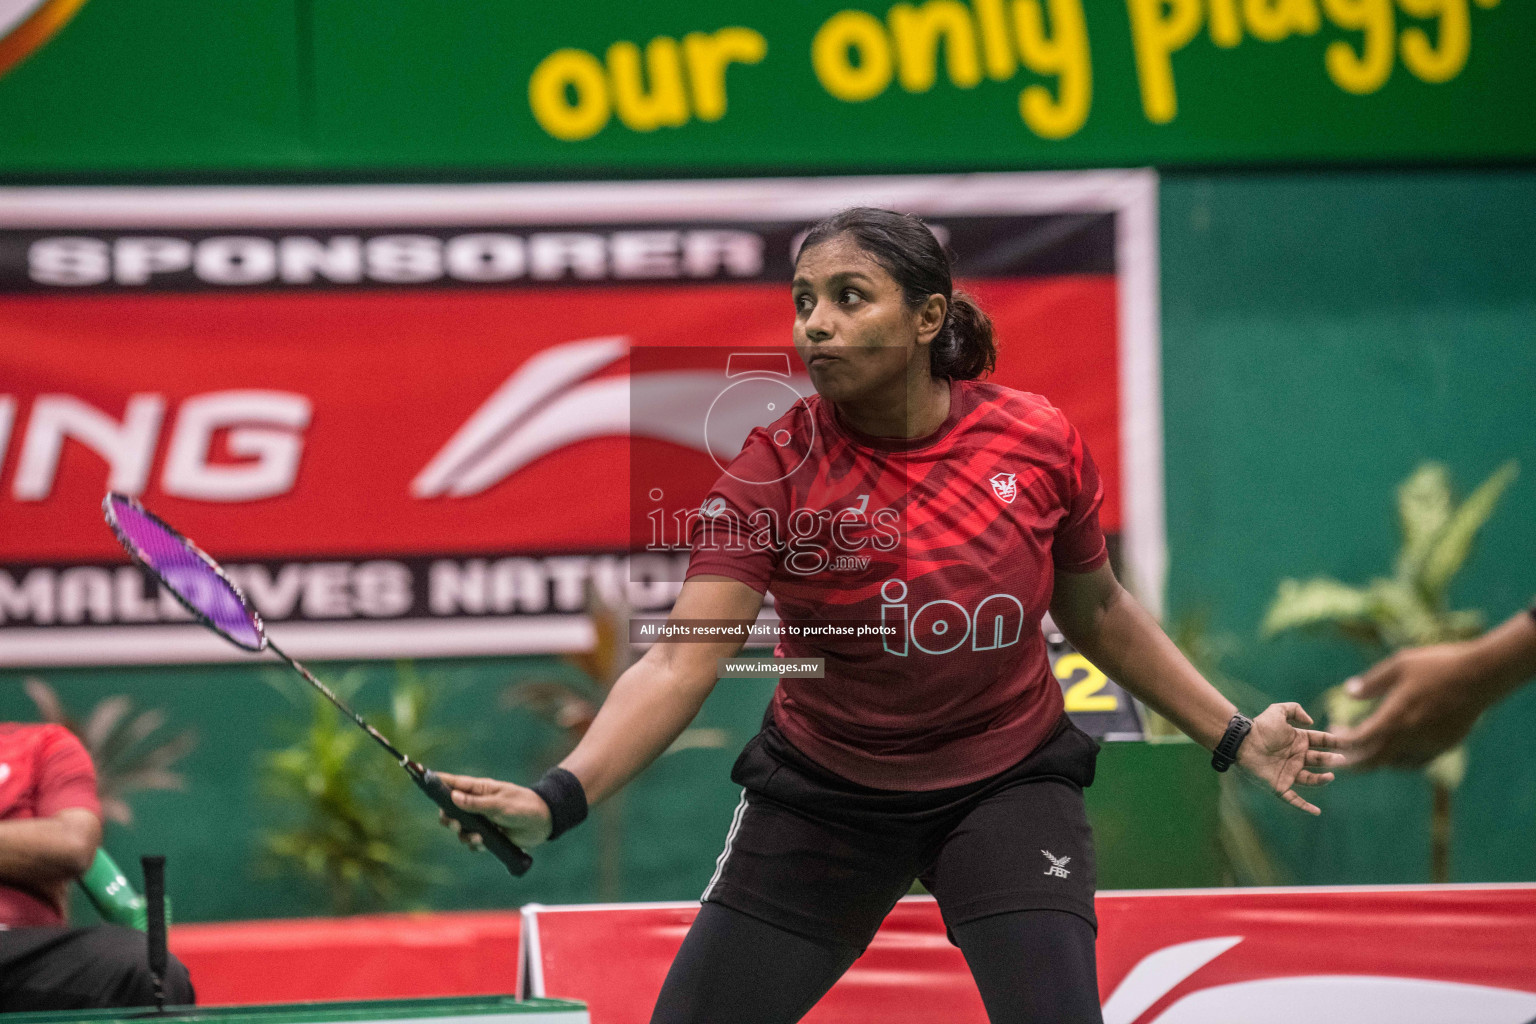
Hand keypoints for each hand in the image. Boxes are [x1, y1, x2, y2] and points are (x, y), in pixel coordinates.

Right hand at [432, 772, 552, 850]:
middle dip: (448, 818)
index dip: (436, 782)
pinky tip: (484, 843)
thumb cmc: (523, 805)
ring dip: (464, 834)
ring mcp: (481, 820)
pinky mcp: (487, 835)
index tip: (421, 779)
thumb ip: (476, 803)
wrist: (543, 822)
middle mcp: (476, 804)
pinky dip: (475, 844)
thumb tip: (452, 797)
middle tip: (454, 823)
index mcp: (479, 789)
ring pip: (460, 829)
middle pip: (450, 810)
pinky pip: (472, 842)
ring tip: (478, 837)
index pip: (453, 784)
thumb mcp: (500, 804)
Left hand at [1235, 703, 1343, 815]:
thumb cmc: (1259, 727)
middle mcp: (1295, 757)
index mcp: (1298, 741)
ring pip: (1311, 779)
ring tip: (1330, 776)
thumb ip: (1294, 709)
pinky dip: (1304, 806)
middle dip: (1331, 760)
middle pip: (1319, 760)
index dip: (1333, 742)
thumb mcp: (1277, 711)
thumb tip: (1310, 722)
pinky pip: (1293, 799)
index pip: (1320, 741)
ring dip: (1322, 779)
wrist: (1242, 743)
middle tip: (1341, 760)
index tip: (1344, 743)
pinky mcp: (1279, 785)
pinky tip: (1316, 812)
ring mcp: (1288, 772)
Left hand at [1338, 644, 1487, 770]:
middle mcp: (1410, 737)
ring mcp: (1429, 744)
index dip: (1342, 741)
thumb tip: (1349, 693)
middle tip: (1340, 755)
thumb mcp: (1399, 665)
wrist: (1481, 675)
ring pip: (1395, 763)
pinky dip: (1399, 758)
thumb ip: (1372, 682)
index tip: (1334, 732)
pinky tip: (1395, 746)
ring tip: (1365, 745)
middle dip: (1354, 761)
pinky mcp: (1445, 746)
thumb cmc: (1438, 666)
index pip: (1359, 741)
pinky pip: (1416, 761)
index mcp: (1395, 718)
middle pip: (1374, 761)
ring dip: (1377, 758)